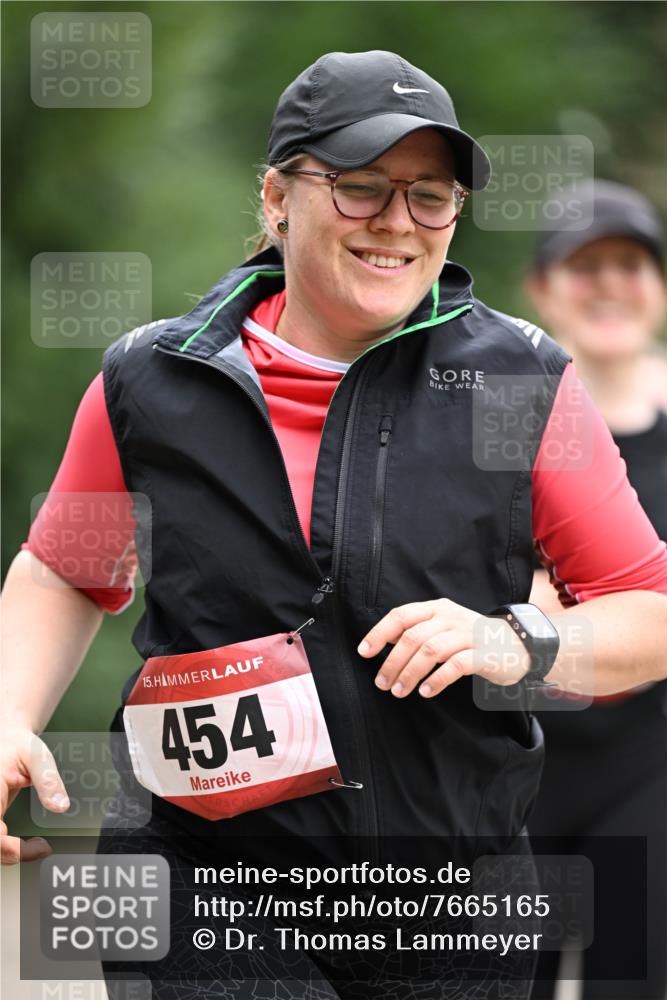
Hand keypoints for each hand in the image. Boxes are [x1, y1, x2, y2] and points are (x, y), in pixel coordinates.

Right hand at [1, 727, 69, 864]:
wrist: (6, 739)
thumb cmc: (18, 745)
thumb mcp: (38, 757)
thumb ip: (49, 781)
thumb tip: (61, 806)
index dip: (10, 848)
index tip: (39, 846)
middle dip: (10, 854)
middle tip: (41, 848)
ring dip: (7, 853)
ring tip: (36, 846)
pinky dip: (5, 848)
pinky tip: (23, 844)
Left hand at [357, 598, 530, 697]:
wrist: (517, 644)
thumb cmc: (472, 639)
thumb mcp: (444, 627)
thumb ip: (417, 631)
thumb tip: (383, 642)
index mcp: (437, 609)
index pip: (401, 615)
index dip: (380, 633)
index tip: (365, 652)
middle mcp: (450, 617)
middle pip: (412, 637)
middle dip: (392, 662)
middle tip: (382, 684)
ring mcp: (468, 634)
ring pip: (430, 651)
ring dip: (410, 673)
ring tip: (399, 691)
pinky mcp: (483, 654)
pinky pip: (455, 665)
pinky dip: (437, 679)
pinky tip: (427, 692)